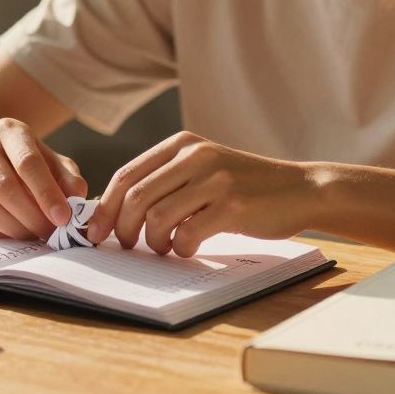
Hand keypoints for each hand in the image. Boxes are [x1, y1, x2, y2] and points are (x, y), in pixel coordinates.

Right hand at [0, 118, 88, 239]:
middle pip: (5, 188)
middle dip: (33, 217)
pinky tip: (16, 234)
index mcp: (9, 130)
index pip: (27, 162)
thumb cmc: (25, 161)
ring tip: (36, 235)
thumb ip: (68, 178)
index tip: (64, 218)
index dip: (47, 193)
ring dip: (16, 229)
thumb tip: (78, 201)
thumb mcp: (50, 161)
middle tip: (53, 235)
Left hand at [86, 132, 314, 256]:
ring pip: (156, 216)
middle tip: (127, 247)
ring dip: (152, 242)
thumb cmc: (246, 187)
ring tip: (164, 248)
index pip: (126, 174)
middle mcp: (195, 156)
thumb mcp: (204, 169)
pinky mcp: (232, 206)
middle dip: (122, 228)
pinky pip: (187, 234)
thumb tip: (116, 212)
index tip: (93, 231)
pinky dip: (180, 248)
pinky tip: (188, 249)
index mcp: (182, 144)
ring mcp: (214, 179)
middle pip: (134, 196)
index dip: (104, 207)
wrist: (300, 189)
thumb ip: (167, 181)